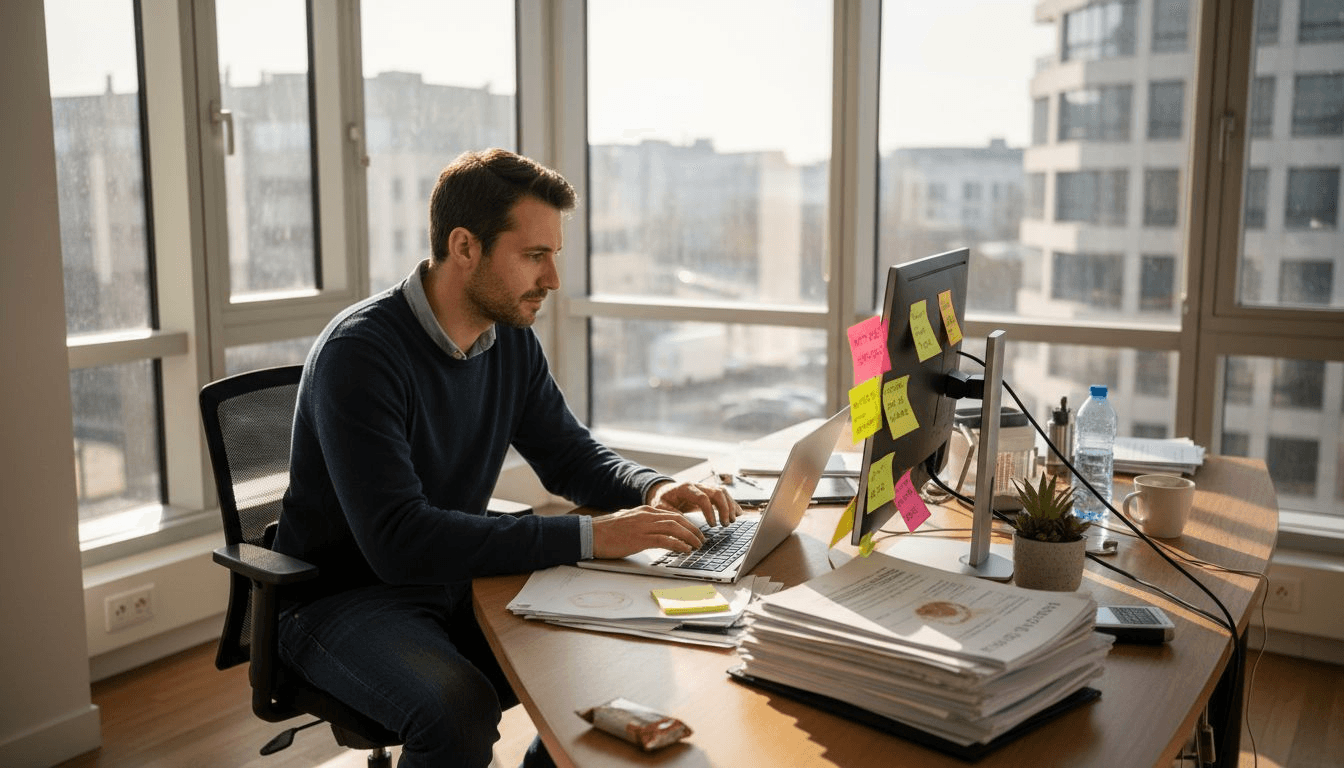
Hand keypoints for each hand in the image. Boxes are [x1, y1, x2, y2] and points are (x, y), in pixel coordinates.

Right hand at [591, 506, 706, 558]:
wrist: (590, 534)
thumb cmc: (606, 532)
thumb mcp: (627, 522)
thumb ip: (641, 524)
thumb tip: (652, 533)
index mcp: (644, 511)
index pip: (671, 514)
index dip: (686, 523)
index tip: (694, 531)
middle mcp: (646, 515)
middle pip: (677, 519)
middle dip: (693, 529)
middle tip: (701, 539)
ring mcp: (644, 526)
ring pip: (675, 528)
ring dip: (690, 537)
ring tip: (697, 545)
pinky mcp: (640, 538)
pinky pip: (665, 540)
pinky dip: (679, 544)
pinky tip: (686, 550)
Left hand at [646, 480, 740, 526]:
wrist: (663, 491)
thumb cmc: (662, 499)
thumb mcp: (661, 507)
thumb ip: (671, 514)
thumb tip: (684, 526)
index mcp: (685, 488)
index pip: (702, 497)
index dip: (709, 511)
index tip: (712, 525)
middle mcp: (698, 485)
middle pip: (716, 492)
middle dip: (724, 509)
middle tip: (725, 524)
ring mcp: (705, 487)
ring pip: (723, 492)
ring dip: (730, 506)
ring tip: (731, 521)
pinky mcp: (709, 492)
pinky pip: (724, 495)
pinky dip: (732, 503)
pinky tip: (737, 513)